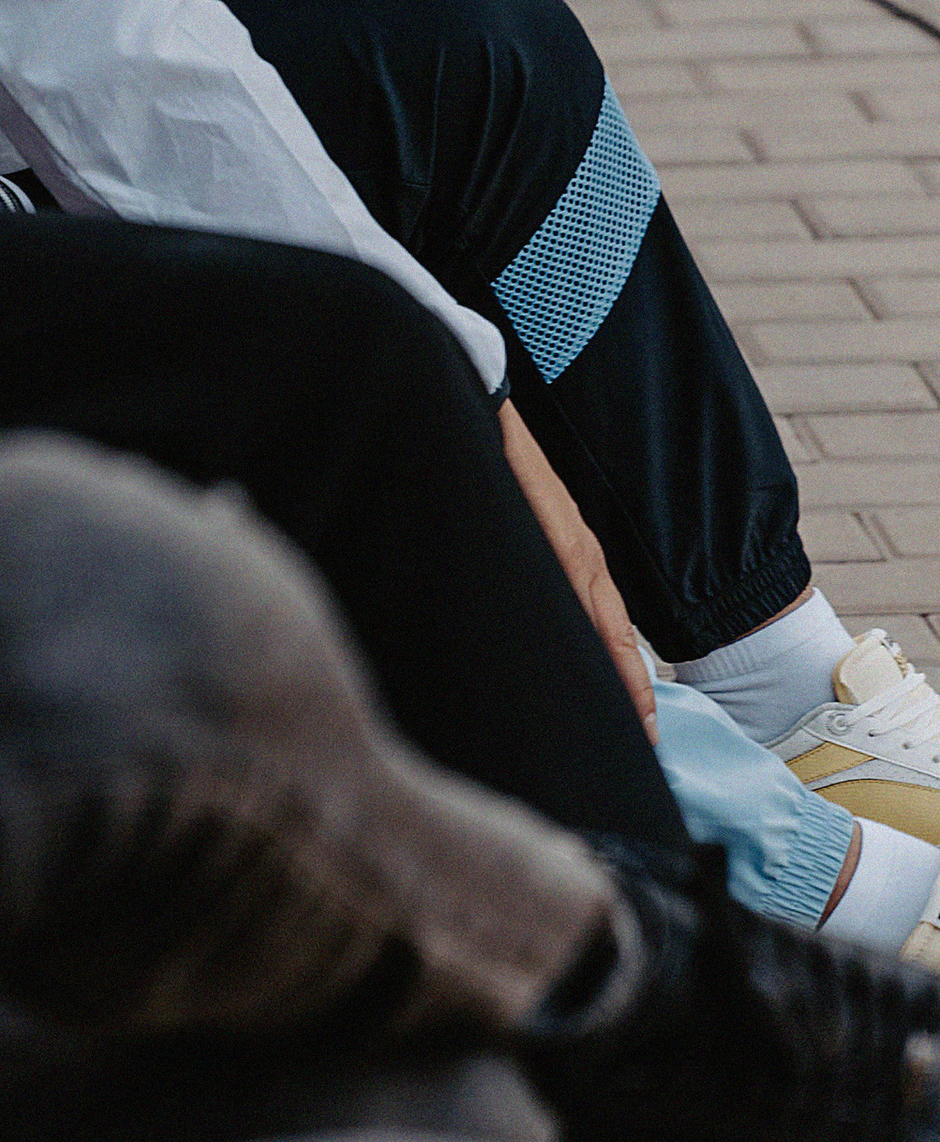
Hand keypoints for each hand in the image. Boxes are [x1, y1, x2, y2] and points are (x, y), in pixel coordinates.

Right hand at [497, 403, 654, 731]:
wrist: (491, 402)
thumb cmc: (501, 460)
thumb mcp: (526, 517)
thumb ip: (534, 558)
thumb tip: (533, 601)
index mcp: (576, 552)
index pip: (609, 625)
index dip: (628, 674)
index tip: (643, 721)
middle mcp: (582, 551)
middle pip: (616, 632)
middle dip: (634, 688)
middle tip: (649, 739)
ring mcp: (570, 541)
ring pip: (604, 619)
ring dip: (620, 670)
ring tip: (639, 718)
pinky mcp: (555, 529)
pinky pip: (580, 589)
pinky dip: (594, 631)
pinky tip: (596, 659)